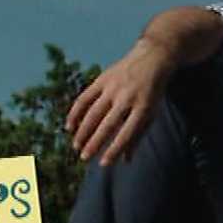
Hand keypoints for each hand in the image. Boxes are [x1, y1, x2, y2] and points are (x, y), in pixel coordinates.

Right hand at [67, 38, 176, 165]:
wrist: (152, 59)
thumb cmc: (152, 92)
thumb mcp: (151, 112)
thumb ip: (138, 136)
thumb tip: (124, 161)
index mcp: (143, 107)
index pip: (127, 133)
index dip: (114, 149)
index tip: (103, 164)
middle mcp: (128, 97)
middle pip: (108, 124)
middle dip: (94, 142)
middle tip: (84, 158)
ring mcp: (113, 87)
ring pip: (93, 112)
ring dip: (83, 131)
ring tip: (76, 146)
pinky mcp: (102, 79)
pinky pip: (84, 98)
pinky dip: (75, 112)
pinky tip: (70, 126)